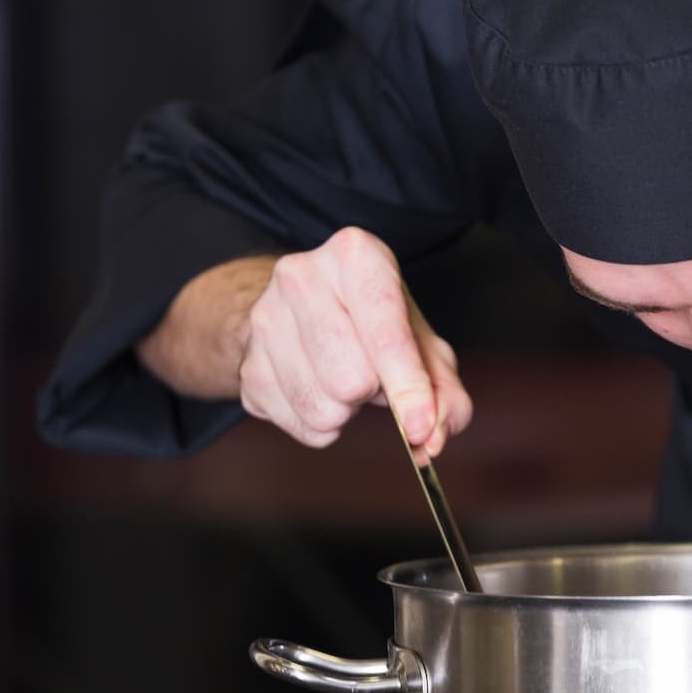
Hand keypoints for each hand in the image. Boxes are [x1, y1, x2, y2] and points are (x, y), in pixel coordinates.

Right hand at [237, 226, 472, 452]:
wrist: (304, 309)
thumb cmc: (374, 323)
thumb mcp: (422, 343)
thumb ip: (444, 392)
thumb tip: (431, 437)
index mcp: (355, 255)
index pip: (385, 333)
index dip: (407, 388)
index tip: (420, 426)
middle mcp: (302, 276)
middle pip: (350, 380)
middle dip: (371, 393)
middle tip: (370, 372)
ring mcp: (264, 319)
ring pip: (321, 409)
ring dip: (346, 412)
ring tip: (344, 379)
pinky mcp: (247, 364)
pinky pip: (299, 426)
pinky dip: (321, 424)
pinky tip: (321, 391)